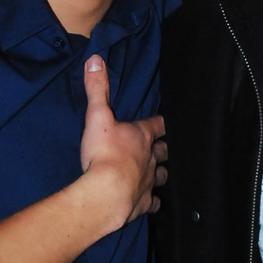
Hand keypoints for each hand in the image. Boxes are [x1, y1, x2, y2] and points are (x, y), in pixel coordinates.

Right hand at [80, 55, 166, 227]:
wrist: (106, 193)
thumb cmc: (103, 153)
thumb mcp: (97, 117)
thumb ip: (97, 89)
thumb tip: (96, 59)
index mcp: (142, 136)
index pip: (158, 124)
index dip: (162, 122)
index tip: (166, 122)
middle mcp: (151, 158)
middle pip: (163, 152)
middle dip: (164, 149)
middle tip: (164, 147)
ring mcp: (149, 182)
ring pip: (162, 176)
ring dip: (161, 173)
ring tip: (160, 173)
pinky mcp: (143, 203)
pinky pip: (153, 202)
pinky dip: (153, 201)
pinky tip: (153, 202)